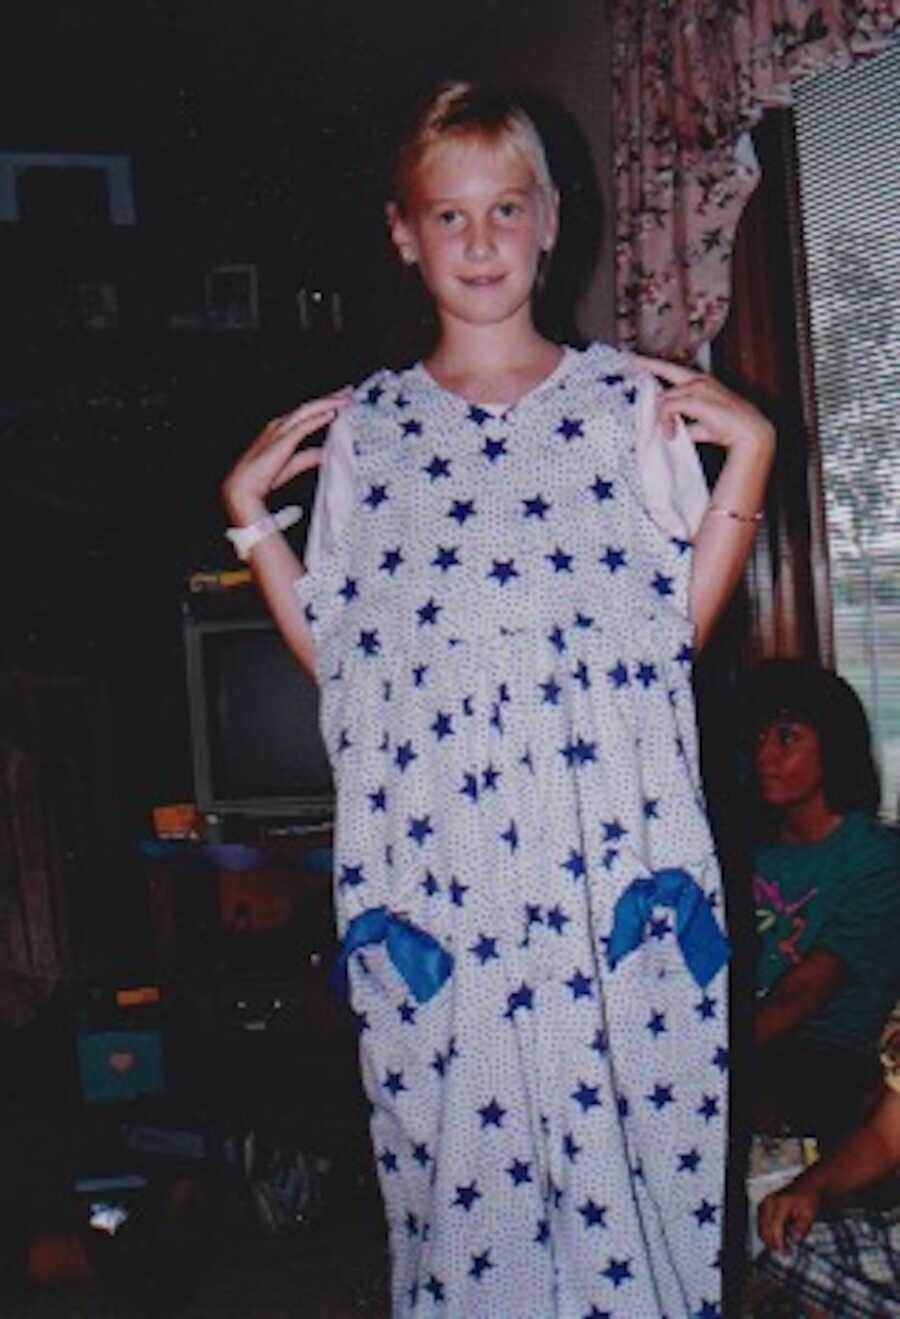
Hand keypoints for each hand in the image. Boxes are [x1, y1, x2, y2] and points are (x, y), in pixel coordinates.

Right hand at [222, 388, 351, 523]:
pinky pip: (303, 425)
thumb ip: (308, 457)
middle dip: (331, 398)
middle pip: (311, 406)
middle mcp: (281, 425)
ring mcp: (280, 430)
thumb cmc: (262, 477)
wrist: (243, 489)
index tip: (343, 400)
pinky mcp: (282, 441)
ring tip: (346, 399)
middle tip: (350, 392)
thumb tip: (325, 454)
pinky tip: (331, 413)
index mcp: (282, 429)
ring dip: (328, 403)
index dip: (327, 404)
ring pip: (308, 410)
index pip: (308, 412)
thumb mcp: (292, 465)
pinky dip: (318, 418)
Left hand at [631, 354, 774, 453]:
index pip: (672, 370)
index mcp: (701, 383)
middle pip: (665, 369)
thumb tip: (669, 431)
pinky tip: (670, 433)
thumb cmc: (729, 429)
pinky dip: (666, 421)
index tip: (634, 358)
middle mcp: (698, 380)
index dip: (653, 364)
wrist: (750, 433)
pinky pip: (669, 407)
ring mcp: (697, 387)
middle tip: (627, 360)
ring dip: (662, 417)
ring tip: (669, 433)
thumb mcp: (701, 426)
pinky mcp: (695, 397)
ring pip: (665, 397)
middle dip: (645, 364)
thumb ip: (684, 424)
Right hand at [757, 1181, 820, 1252]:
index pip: (775, 1225)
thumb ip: (802, 1227)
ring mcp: (766, 1202)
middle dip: (770, 1241)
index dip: (778, 1241)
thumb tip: (796, 1240)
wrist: (807, 1185)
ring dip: (766, 1237)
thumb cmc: (808, 1198)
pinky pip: (760, 1220)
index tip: (784, 1252)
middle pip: (764, 1226)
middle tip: (780, 1252)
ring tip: (777, 1246)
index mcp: (780, 1203)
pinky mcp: (765, 1204)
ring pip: (760, 1224)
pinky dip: (765, 1230)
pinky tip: (773, 1237)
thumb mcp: (810, 1212)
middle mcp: (770, 1201)